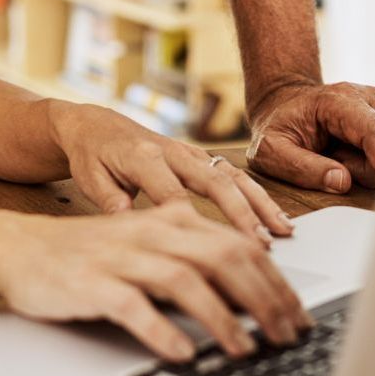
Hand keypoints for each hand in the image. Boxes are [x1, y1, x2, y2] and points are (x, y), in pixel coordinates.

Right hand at [0, 199, 311, 361]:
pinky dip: (161, 329)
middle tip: (286, 334)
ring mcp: (121, 256)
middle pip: (222, 257)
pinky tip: (182, 352)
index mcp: (172, 220)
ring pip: (185, 280)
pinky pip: (133, 305)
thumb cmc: (90, 253)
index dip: (274, 279)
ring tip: (245, 349)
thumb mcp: (149, 245)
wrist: (19, 247)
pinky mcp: (91, 282)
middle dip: (263, 298)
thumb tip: (251, 293)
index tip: (296, 313)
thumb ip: (195, 259)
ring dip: (222, 318)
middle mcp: (152, 232)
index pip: (238, 243)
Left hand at [52, 103, 292, 241]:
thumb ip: (111, 200)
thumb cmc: (92, 155)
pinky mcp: (199, 158)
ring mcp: (190, 153)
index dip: (192, 221)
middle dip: (241, 213)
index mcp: (144, 157)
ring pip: (232, 177)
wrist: (96, 125)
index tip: (211, 250)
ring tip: (282, 230)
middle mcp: (174, 151)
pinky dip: (256, 195)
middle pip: (214, 182)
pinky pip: (233, 175)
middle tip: (261, 243)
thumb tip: (129, 226)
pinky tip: (275, 218)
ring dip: (259, 203)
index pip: (172, 192)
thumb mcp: (91, 178)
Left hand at [246, 81, 374, 193]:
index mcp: (340, 100)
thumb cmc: (279, 124)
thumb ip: (301, 167)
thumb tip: (341, 182)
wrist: (286, 102)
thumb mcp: (272, 150)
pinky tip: (353, 154)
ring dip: (372, 167)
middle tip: (336, 166)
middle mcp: (368, 97)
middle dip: (372, 171)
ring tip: (339, 157)